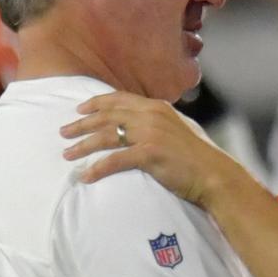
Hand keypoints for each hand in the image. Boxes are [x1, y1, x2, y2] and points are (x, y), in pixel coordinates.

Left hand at [60, 92, 243, 205]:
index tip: (79, 110)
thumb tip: (141, 129)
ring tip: (67, 154)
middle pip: (107, 116)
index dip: (96, 103)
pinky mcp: (149, 154)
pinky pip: (115, 160)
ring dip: (83, 145)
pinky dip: (97, 168)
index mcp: (156, 107)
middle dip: (81, 124)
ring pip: (106, 136)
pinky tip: (85, 176)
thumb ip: (158, 125)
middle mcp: (151, 115)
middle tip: (63, 132)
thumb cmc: (197, 158)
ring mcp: (150, 134)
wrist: (215, 174)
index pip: (119, 100)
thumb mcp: (177, 131)